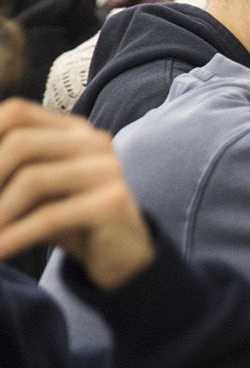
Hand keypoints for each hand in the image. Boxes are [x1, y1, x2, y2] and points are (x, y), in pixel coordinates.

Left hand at [0, 100, 151, 290]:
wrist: (122, 254)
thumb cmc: (71, 218)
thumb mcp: (37, 188)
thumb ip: (10, 169)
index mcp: (74, 130)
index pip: (18, 113)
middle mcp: (94, 142)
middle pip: (21, 142)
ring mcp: (108, 170)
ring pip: (33, 179)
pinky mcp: (112, 204)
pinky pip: (50, 217)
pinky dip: (15, 237)